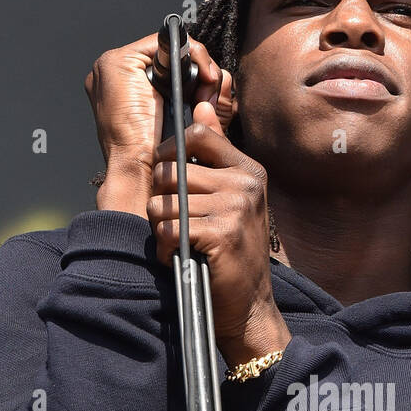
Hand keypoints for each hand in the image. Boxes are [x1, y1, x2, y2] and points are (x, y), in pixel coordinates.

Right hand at [84, 33, 233, 214]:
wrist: (141, 175)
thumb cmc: (160, 164)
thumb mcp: (193, 129)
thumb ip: (208, 104)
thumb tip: (223, 79)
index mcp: (130, 96)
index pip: (171, 73)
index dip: (197, 80)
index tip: (215, 96)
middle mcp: (117, 80)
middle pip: (171, 61)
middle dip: (201, 74)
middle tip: (215, 94)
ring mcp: (112, 69)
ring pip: (170, 50)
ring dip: (199, 66)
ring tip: (209, 90)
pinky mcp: (117, 62)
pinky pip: (165, 43)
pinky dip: (192, 54)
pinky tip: (204, 74)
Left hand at [148, 120, 290, 366]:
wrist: (248, 305)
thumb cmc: (233, 253)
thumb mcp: (231, 198)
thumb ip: (215, 153)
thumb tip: (201, 104)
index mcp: (248, 170)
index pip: (198, 134)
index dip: (170, 152)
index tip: (169, 177)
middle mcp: (245, 185)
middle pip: (171, 171)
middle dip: (161, 200)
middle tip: (175, 224)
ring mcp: (234, 208)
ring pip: (164, 203)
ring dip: (161, 228)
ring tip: (178, 243)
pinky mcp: (220, 234)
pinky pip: (167, 229)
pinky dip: (164, 248)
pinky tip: (177, 257)